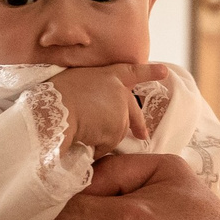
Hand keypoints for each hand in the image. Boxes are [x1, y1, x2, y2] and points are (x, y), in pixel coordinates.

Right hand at [47, 63, 165, 151]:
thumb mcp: (76, 81)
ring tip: (79, 132)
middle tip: (144, 135)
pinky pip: (105, 146)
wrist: (54, 110)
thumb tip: (93, 105)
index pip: (133, 71)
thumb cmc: (55, 95)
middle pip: (133, 111)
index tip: (164, 72)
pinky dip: (95, 148)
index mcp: (109, 75)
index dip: (149, 71)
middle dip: (140, 124)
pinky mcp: (117, 132)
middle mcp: (120, 92)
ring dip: (101, 137)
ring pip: (115, 133)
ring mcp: (121, 113)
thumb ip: (92, 90)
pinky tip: (81, 140)